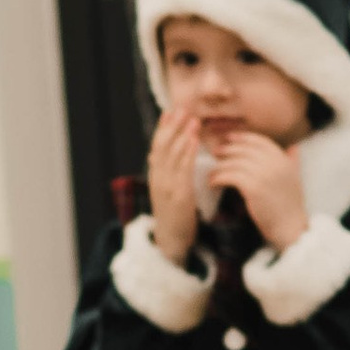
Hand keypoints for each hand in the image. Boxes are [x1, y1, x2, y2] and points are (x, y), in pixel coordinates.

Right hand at [146, 104, 204, 267]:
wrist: (171, 241)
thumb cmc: (175, 215)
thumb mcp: (168, 190)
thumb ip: (168, 172)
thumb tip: (167, 154)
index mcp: (156, 176)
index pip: (157, 146)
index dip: (163, 128)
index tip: (170, 111)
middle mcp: (158, 178)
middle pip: (162, 146)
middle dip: (172, 126)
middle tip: (182, 108)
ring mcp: (166, 186)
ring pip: (172, 155)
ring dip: (182, 135)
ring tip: (192, 119)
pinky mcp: (178, 195)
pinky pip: (182, 169)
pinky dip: (187, 153)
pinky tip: (194, 140)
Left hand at [207, 125, 308, 252]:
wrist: (290, 227)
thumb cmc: (290, 205)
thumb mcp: (295, 178)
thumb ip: (293, 161)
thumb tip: (294, 147)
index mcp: (283, 159)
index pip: (259, 141)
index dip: (241, 138)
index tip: (228, 138)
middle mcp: (275, 164)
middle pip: (244, 149)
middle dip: (227, 149)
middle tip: (215, 152)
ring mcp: (264, 175)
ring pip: (234, 163)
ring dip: (219, 167)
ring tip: (212, 172)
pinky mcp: (253, 188)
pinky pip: (230, 176)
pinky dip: (218, 178)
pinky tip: (213, 183)